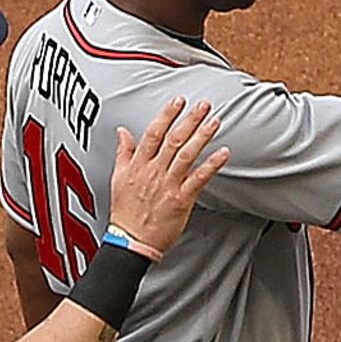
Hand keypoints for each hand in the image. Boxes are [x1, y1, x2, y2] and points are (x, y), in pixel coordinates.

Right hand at [100, 100, 230, 256]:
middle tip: (203, 105)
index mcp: (138, 165)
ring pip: (187, 155)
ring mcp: (168, 185)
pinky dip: (211, 165)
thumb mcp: (117, 178)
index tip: (178, 101)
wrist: (131, 240)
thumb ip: (123, 152)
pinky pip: (199, 179)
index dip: (167, 115)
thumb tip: (123, 131)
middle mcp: (154, 172)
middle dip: (190, 120)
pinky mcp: (181, 200)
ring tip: (215, 122)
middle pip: (174, 140)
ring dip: (202, 136)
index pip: (154, 133)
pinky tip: (223, 153)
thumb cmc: (125, 212)